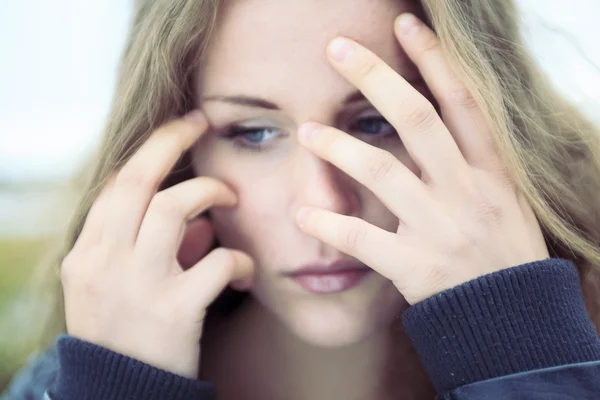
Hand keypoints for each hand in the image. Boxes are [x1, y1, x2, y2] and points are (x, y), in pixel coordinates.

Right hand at [61, 111, 254, 378]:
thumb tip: (202, 222)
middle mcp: (105, 262)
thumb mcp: (119, 288)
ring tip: (230, 199)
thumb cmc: (128, 335)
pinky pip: (216, 262)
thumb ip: (149, 249)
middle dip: (170, 142)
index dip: (150, 150)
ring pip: (173, 208)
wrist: (124, 395)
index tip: (178, 127)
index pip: (116, 185)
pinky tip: (246, 272)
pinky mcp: (174, 311)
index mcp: (89, 254)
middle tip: (199, 123)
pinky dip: (239, 259)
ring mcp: (137, 285)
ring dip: (210, 194)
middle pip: (137, 182)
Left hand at [295, 13, 548, 304]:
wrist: (516, 326)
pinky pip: (364, 240)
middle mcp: (466, 191)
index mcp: (491, 173)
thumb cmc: (505, 260)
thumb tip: (443, 124)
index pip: (462, 102)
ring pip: (383, 172)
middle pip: (417, 120)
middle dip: (375, 79)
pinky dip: (330, 224)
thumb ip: (474, 166)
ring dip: (339, 147)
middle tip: (337, 49)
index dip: (435, 59)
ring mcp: (441, 228)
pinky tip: (302, 213)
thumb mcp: (506, 204)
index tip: (406, 24)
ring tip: (306, 130)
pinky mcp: (416, 268)